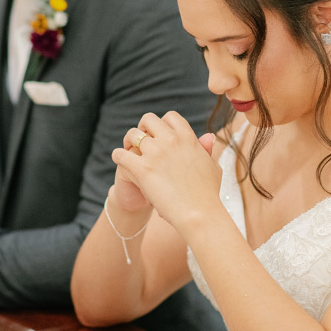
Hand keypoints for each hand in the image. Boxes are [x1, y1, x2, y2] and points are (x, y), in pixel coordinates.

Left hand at [113, 112, 222, 234]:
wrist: (199, 213)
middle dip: (143, 128)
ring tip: (128, 150)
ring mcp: (155, 153)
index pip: (170, 117)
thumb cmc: (208, 193)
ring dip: (129, 141)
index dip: (162, 124)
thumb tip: (208, 137)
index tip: (159, 134)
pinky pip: (120, 154)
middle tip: (141, 140)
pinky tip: (121, 161)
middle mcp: (170, 140)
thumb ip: (207, 149)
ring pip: (132, 134)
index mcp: (187, 137)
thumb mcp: (212, 166)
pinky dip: (118, 156)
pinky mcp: (142, 169)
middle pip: (148, 119)